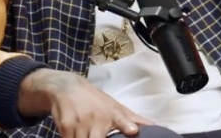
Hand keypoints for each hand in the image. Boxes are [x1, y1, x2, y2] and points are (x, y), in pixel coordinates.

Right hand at [18, 69, 152, 137]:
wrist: (67, 87)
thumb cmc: (95, 101)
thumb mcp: (115, 107)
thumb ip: (133, 119)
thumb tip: (154, 127)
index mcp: (113, 113)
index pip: (122, 120)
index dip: (127, 126)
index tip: (133, 131)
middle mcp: (97, 118)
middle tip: (98, 137)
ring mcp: (81, 122)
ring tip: (88, 136)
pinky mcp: (66, 126)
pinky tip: (77, 136)